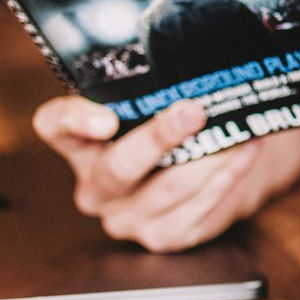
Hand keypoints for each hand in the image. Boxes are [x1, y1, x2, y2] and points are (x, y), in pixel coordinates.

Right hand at [33, 96, 299, 251]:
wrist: (203, 171)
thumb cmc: (171, 128)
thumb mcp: (153, 106)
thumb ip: (159, 88)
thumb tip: (202, 62)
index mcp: (80, 143)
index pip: (56, 125)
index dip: (75, 122)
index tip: (106, 119)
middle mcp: (95, 186)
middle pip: (118, 168)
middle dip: (159, 138)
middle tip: (194, 112)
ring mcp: (126, 217)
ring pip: (167, 189)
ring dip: (208, 157)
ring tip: (237, 130)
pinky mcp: (163, 237)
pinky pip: (195, 210)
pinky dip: (226, 178)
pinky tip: (244, 153)